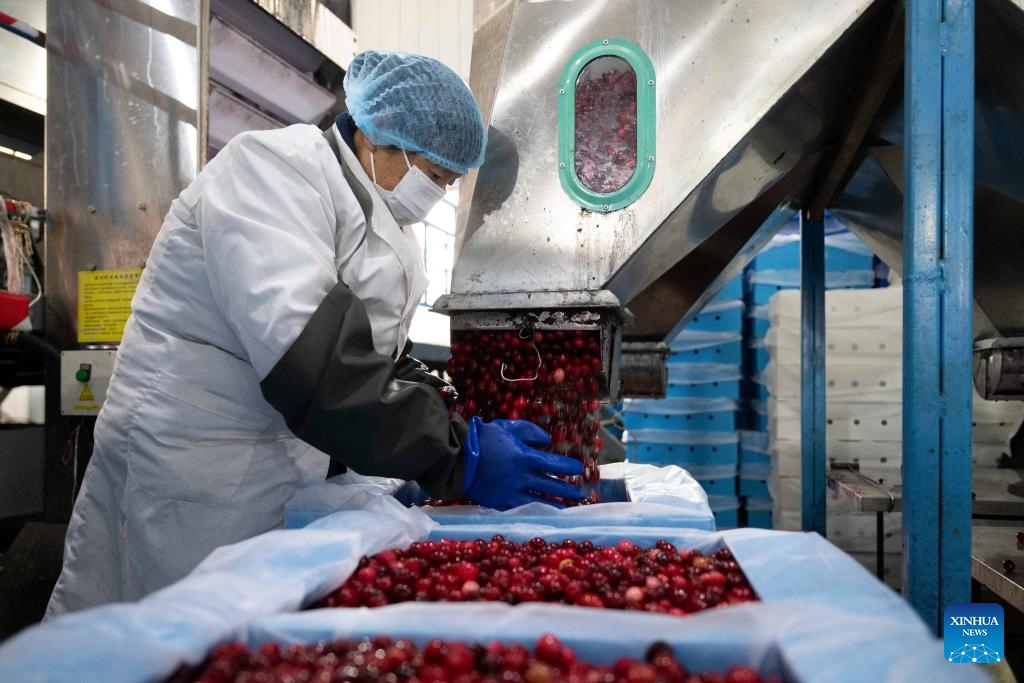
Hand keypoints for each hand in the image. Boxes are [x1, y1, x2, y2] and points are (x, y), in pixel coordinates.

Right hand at [462, 417, 583, 509]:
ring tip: (566, 509)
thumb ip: (530, 432)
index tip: (580, 469)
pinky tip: (540, 514)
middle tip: (579, 494)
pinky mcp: (498, 502)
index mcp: (523, 457)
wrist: (457, 457)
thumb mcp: (508, 427)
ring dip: (554, 505)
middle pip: (549, 486)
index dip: (568, 467)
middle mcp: (520, 477)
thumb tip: (547, 441)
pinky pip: (519, 509)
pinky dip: (531, 512)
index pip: (553, 464)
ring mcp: (509, 492)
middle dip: (566, 490)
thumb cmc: (483, 439)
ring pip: (537, 502)